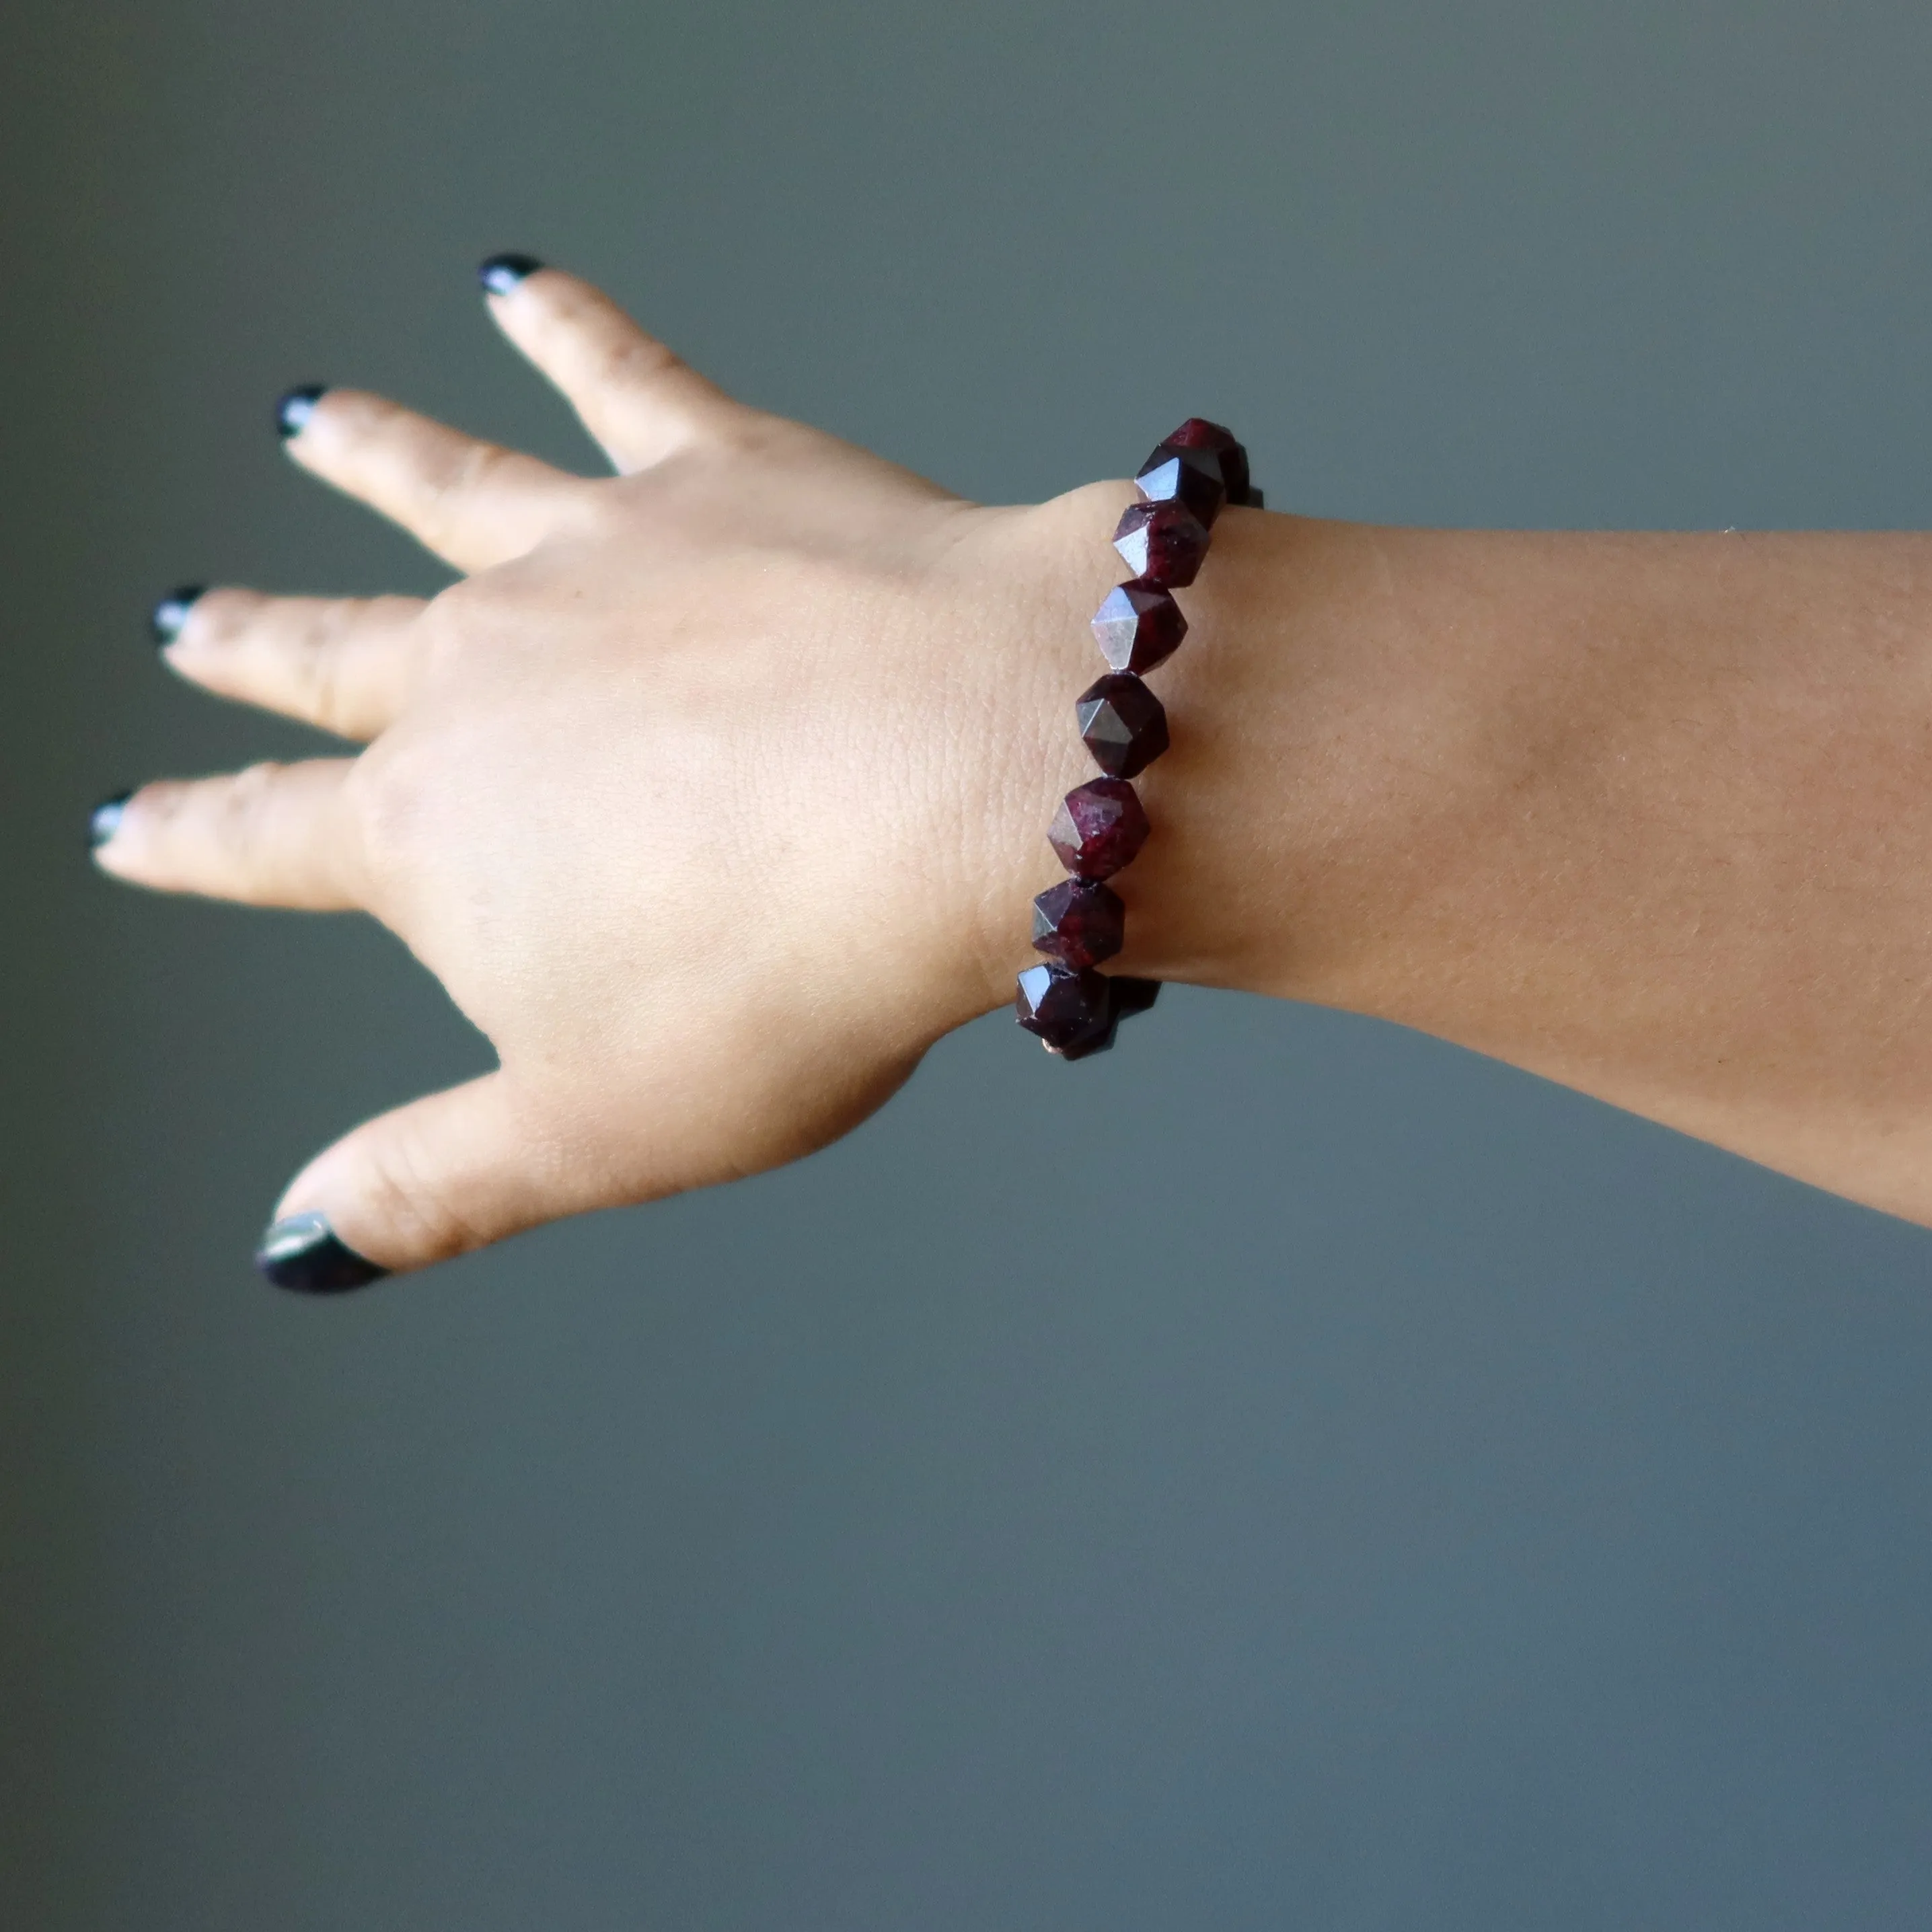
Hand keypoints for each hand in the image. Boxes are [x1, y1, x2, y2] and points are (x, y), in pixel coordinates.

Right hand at [95, 260, 1117, 1287]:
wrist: (974, 783)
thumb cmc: (797, 969)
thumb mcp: (597, 1125)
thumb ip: (434, 1182)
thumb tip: (296, 1250)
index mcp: (437, 834)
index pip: (269, 843)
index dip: (190, 842)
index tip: (126, 824)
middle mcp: (483, 669)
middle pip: (333, 655)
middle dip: (256, 650)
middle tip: (191, 622)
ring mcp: (594, 553)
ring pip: (441, 489)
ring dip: (366, 456)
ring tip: (308, 415)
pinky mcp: (718, 470)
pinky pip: (616, 376)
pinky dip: (562, 323)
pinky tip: (518, 281)